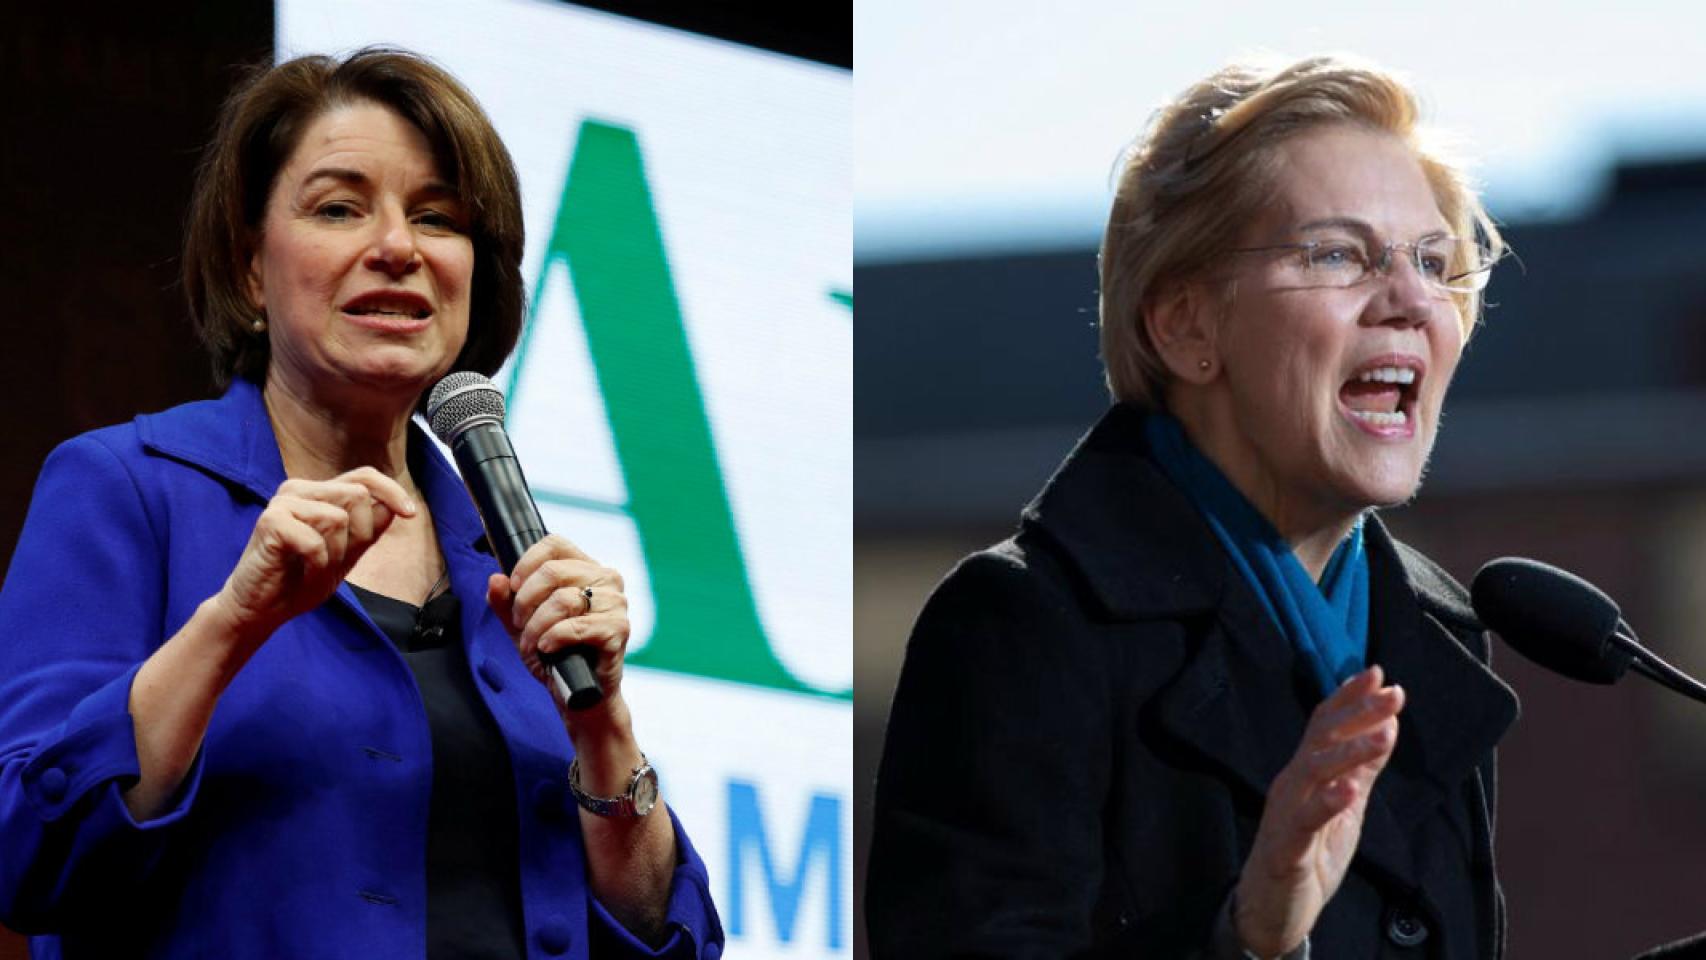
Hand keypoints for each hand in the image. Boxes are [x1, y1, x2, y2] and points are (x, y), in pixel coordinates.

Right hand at [213, 467, 414, 648]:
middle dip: (359, 536)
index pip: (364, 477)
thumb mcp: (346, 555)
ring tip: (315, 570)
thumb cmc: (299, 581)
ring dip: (335, 556)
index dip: (391, 492)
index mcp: (318, 493)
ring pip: (338, 518)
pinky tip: (300, 574)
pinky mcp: (271, 521)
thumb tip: (395, 506)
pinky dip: (317, 566)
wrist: (260, 609)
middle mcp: (300, 489)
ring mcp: (283, 502)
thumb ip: (368, 530)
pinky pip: (316, 541)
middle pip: (357, 497)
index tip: (410, 514)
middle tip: (335, 562)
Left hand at [484, 535, 631, 723]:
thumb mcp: (522, 626)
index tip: (513, 587)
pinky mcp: (618, 630)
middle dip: (526, 601)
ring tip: (533, 644)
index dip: (527, 562)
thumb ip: (506, 603)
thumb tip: (496, 579)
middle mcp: (606, 580)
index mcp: (585, 569)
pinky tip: (548, 649)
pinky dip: (554, 638)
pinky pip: (577, 626)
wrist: (577, 694)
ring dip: (537, 626)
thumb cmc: (556, 655)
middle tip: (520, 624)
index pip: (555, 544)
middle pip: (554, 571)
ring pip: (563, 599)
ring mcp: (616, 604)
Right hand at [1234, 665, 1404, 956]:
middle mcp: (1291, 784)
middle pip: (1320, 737)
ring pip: (1313, 771)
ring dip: (1349, 751)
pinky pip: (1304, 820)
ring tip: (1384, 733)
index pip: (1324, 724)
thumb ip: (1362, 768)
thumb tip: (1386, 726)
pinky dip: (1326, 803)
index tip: (1379, 673)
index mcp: (1305, 772)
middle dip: (1356, 712)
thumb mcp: (1346, 807)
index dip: (1349, 697)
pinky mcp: (1286, 847)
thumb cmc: (1308, 854)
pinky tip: (1348, 790)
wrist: (1272, 909)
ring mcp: (1286, 813)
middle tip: (1392, 693)